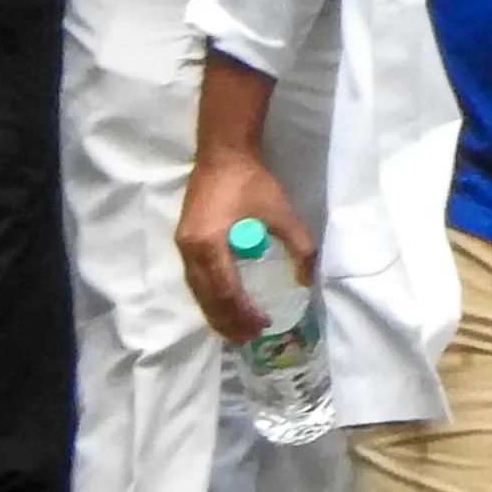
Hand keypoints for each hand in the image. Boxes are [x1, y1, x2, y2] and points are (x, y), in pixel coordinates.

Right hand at [175, 150, 310, 342]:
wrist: (222, 153)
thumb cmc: (251, 182)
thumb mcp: (281, 213)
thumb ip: (299, 246)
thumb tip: (308, 279)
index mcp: (209, 244)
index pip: (226, 290)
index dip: (243, 312)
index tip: (263, 325)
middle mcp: (190, 250)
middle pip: (207, 297)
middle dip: (227, 321)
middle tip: (250, 338)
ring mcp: (183, 246)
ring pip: (198, 291)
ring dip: (216, 312)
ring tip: (237, 330)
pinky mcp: (184, 241)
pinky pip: (195, 279)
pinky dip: (209, 297)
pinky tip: (223, 306)